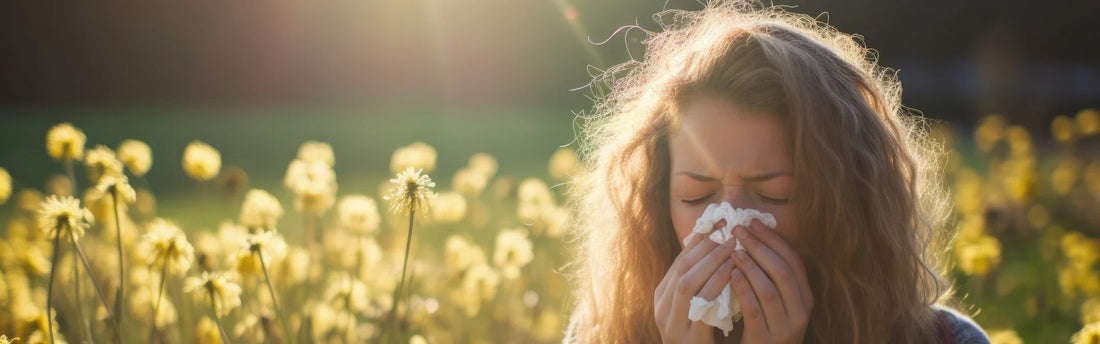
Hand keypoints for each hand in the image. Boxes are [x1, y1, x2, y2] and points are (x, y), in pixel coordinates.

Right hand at [654, 221, 738, 343]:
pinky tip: (733, 273)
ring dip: (711, 262)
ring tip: (732, 246)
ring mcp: (673, 325)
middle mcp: (662, 309)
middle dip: (706, 247)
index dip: (699, 240)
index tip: (719, 222)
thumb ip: (701, 283)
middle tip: (729, 231)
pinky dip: (717, 285)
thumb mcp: (695, 308)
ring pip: (687, 283)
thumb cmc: (701, 338)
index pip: (680, 261)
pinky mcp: (689, 339)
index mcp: (662, 297)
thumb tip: (717, 247)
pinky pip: (701, 306)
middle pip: (682, 269)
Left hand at [729, 219, 813, 343]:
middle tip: (739, 230)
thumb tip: (752, 236)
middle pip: (783, 271)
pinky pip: (754, 310)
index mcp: (805, 298)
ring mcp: (784, 328)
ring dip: (751, 265)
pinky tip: (731, 274)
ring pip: (769, 290)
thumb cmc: (764, 326)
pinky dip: (743, 290)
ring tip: (733, 249)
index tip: (754, 222)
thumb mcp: (776, 302)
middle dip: (760, 246)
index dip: (774, 239)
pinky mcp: (764, 340)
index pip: (794, 261)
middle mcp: (800, 312)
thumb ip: (770, 276)